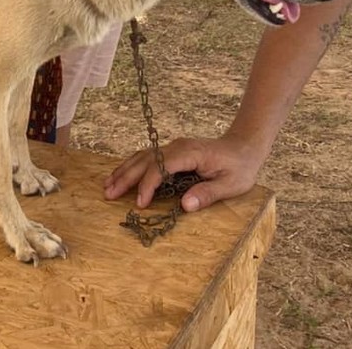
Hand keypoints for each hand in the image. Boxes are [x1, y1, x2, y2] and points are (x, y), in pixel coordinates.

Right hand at [103, 134, 266, 212]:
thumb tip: (185, 205)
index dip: (148, 185)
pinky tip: (122, 174)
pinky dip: (133, 166)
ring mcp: (173, 147)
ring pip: (142, 157)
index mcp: (189, 153)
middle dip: (126, 177)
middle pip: (145, 160)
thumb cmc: (239, 167)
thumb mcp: (230, 184)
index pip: (160, 167)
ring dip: (124, 170)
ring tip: (108, 185)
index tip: (140, 203)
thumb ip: (207, 194)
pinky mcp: (172, 151)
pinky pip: (148, 157)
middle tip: (108, 193)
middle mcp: (176, 147)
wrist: (244, 146)